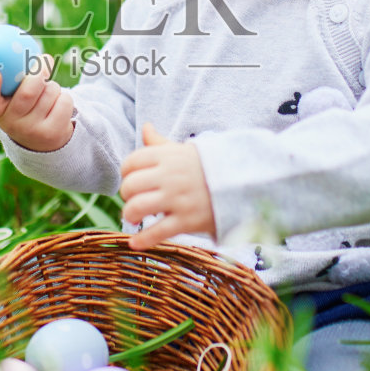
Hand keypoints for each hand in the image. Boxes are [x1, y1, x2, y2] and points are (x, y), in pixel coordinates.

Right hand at [0, 56, 74, 152]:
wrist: (42, 142)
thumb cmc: (26, 106)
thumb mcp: (15, 96)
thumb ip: (20, 77)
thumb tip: (44, 57)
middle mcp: (12, 124)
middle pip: (27, 93)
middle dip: (38, 74)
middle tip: (43, 62)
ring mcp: (32, 131)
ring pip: (49, 93)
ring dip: (53, 86)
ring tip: (47, 94)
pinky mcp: (52, 134)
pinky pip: (64, 101)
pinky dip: (64, 97)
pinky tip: (58, 106)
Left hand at [119, 123, 215, 250]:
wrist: (243, 184)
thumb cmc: (208, 168)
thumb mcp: (185, 150)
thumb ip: (160, 143)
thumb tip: (146, 127)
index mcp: (167, 156)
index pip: (131, 162)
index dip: (126, 173)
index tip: (132, 179)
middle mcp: (170, 176)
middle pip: (130, 186)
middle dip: (127, 195)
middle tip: (135, 200)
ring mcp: (178, 198)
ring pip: (138, 208)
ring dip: (130, 215)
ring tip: (135, 218)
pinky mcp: (187, 220)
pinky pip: (157, 232)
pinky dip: (143, 240)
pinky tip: (135, 243)